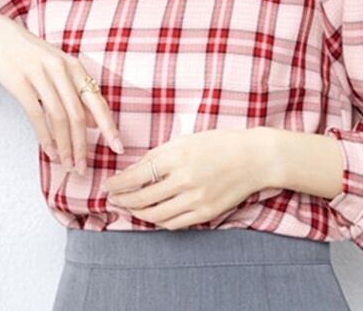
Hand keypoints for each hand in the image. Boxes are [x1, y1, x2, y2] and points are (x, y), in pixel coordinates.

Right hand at [0, 11, 123, 174]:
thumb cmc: (29, 54)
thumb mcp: (56, 67)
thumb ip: (74, 92)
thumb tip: (91, 122)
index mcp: (74, 66)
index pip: (97, 101)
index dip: (109, 127)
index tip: (118, 148)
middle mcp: (61, 69)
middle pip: (79, 115)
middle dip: (83, 145)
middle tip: (83, 168)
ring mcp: (41, 74)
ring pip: (60, 118)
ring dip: (65, 146)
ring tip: (67, 165)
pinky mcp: (21, 82)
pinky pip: (37, 115)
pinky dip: (45, 137)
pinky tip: (49, 151)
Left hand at [101, 128, 264, 229]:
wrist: (254, 158)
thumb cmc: (219, 143)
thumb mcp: (186, 139)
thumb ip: (159, 154)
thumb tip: (134, 169)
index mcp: (177, 156)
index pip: (137, 175)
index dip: (118, 184)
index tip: (107, 185)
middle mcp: (185, 179)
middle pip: (142, 198)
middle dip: (123, 201)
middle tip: (113, 199)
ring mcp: (196, 199)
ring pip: (156, 216)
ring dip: (138, 214)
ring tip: (129, 208)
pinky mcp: (206, 213)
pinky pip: (175, 223)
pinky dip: (159, 222)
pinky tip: (152, 215)